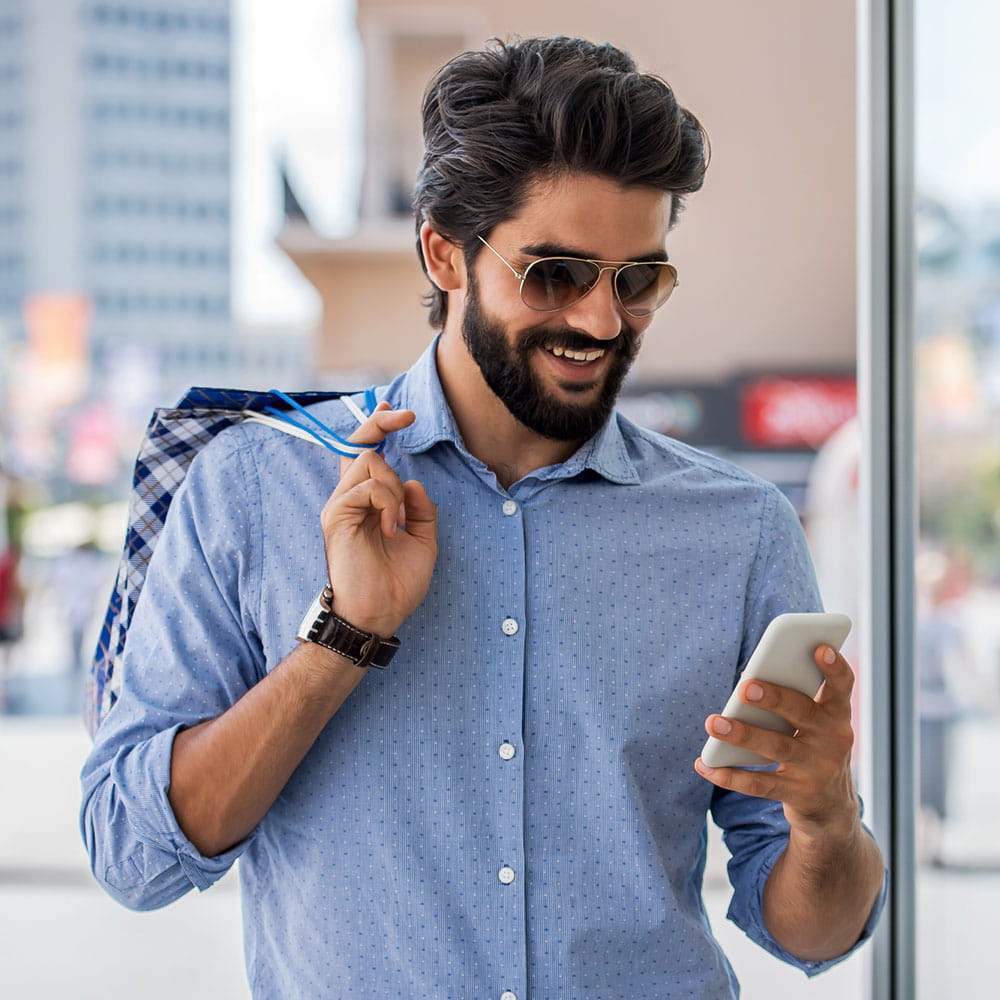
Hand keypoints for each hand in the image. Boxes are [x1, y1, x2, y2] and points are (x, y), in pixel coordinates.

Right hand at [320, 402, 437, 637]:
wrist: (380, 614)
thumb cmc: (398, 584)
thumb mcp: (423, 540)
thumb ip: (420, 509)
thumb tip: (412, 481)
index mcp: (368, 504)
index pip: (366, 455)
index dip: (377, 428)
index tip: (394, 409)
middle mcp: (350, 499)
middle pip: (359, 444)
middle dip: (381, 423)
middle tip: (406, 417)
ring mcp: (340, 506)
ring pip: (369, 461)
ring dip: (394, 487)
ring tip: (399, 521)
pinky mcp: (336, 515)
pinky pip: (368, 486)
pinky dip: (388, 502)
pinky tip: (392, 528)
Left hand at [694, 645, 859, 839]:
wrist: (831, 807)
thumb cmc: (812, 746)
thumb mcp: (813, 723)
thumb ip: (789, 699)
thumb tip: (745, 680)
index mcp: (837, 714)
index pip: (841, 687)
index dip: (834, 667)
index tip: (821, 647)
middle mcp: (833, 740)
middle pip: (803, 713)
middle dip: (774, 698)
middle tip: (745, 687)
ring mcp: (817, 769)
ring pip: (776, 747)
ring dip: (743, 734)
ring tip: (713, 722)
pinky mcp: (798, 794)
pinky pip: (759, 784)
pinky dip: (729, 775)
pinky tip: (704, 765)